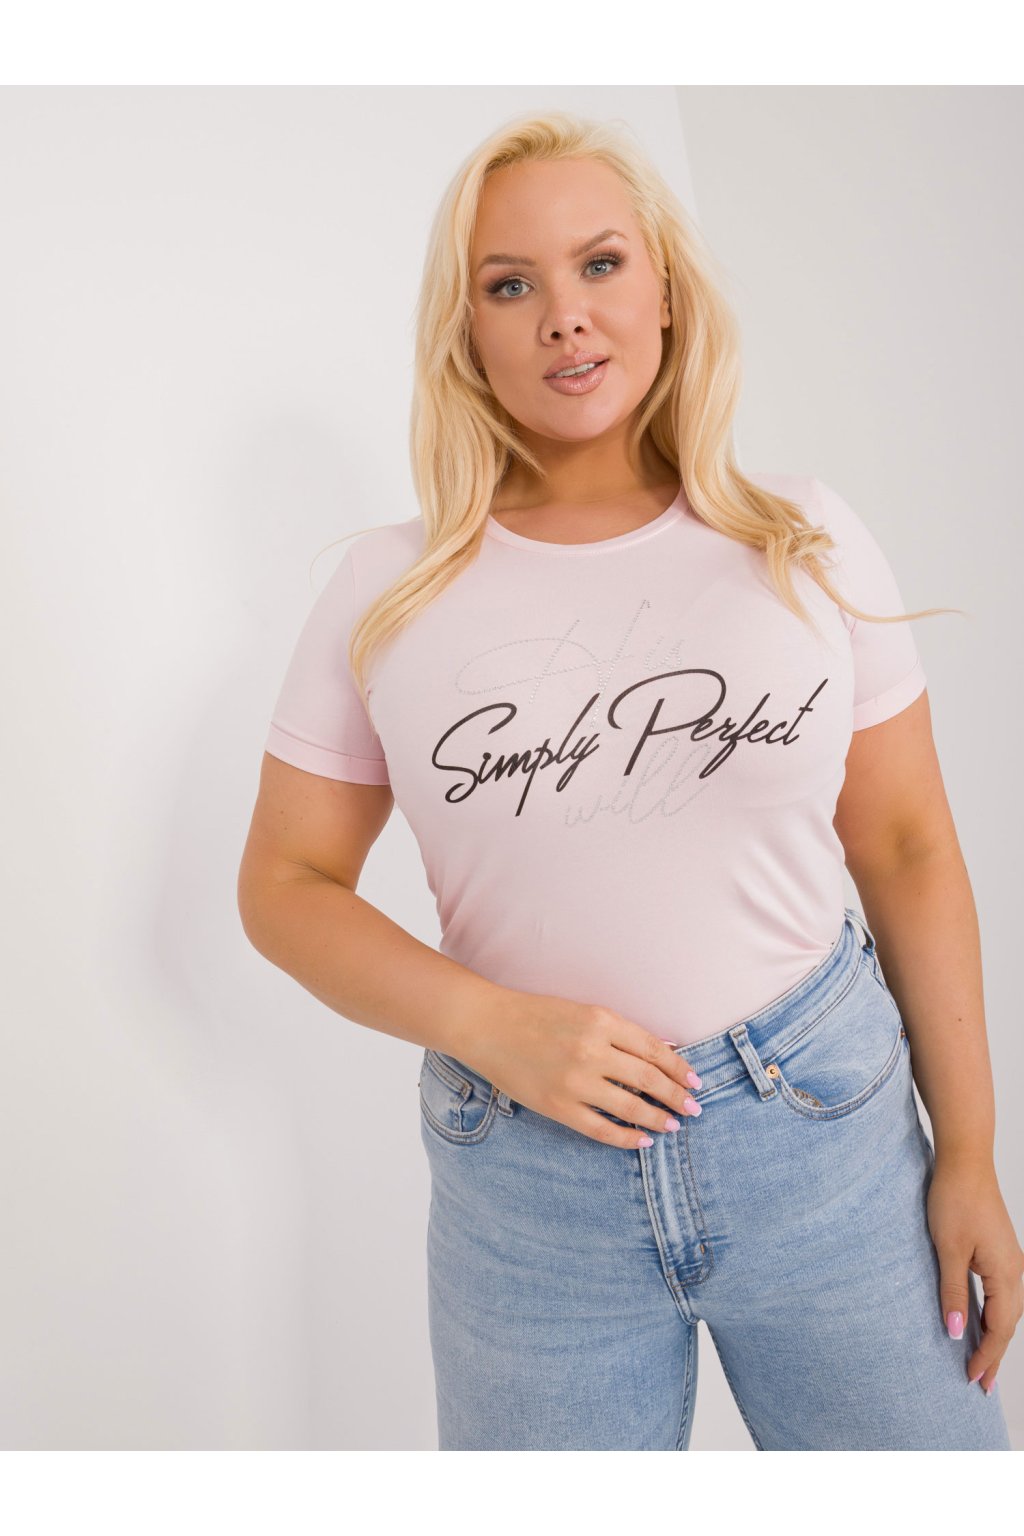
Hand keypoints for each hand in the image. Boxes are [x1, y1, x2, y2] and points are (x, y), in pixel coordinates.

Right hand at [465, 989, 702, 1149]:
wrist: (488, 1026)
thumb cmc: (536, 1015)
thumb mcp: (583, 1011)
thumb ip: (620, 1031)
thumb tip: (662, 1050)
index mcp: (601, 1020)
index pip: (653, 1049)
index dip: (678, 1068)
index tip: (695, 1080)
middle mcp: (592, 1050)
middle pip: (649, 1078)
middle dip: (676, 1095)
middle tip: (695, 1107)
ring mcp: (575, 1081)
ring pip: (631, 1106)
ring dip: (659, 1118)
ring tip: (674, 1125)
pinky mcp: (558, 1106)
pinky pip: (602, 1128)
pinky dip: (627, 1137)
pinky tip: (643, 1139)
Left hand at [926, 1155, 1023, 1392]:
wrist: (965, 1161)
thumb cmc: (954, 1199)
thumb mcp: (948, 1248)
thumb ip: (952, 1292)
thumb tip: (956, 1332)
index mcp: (1005, 1274)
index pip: (999, 1328)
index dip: (985, 1355)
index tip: (972, 1379)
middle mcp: (1014, 1270)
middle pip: (1008, 1324)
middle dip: (994, 1354)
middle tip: (981, 1383)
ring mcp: (1009, 1260)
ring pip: (1006, 1309)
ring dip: (995, 1336)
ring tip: (981, 1361)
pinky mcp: (999, 1250)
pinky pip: (1001, 1293)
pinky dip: (993, 1314)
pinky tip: (980, 1321)